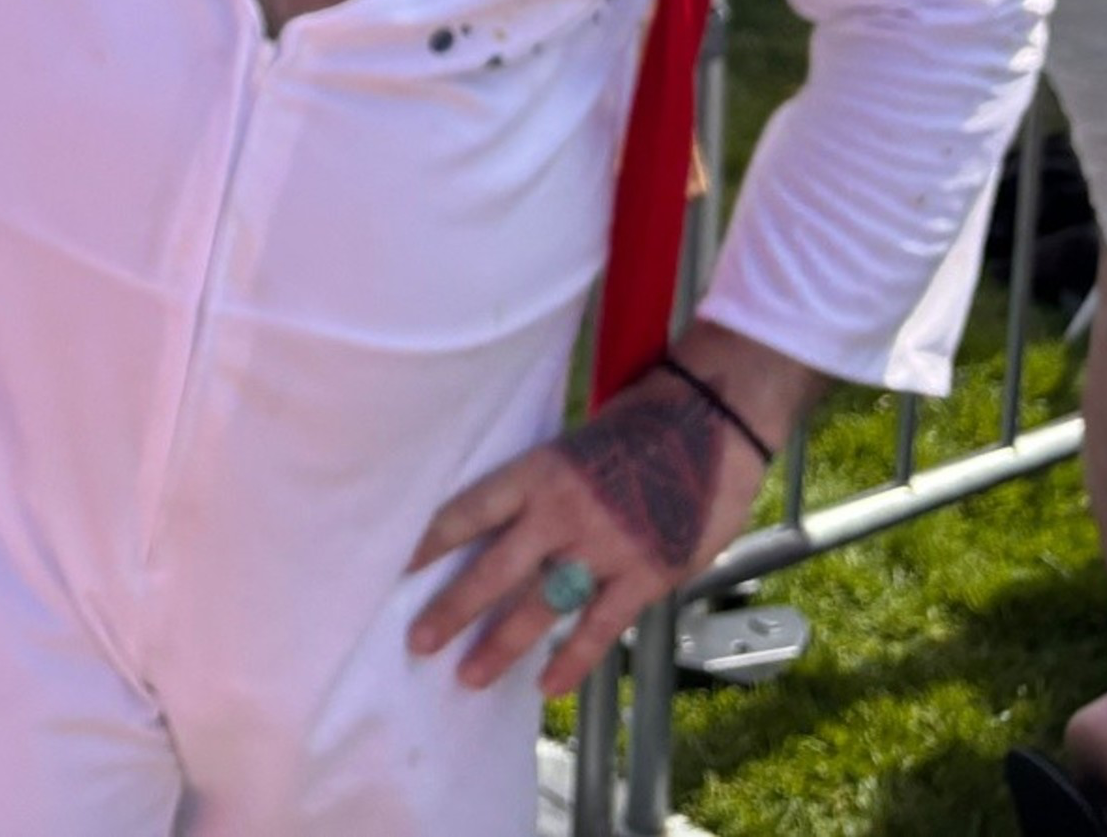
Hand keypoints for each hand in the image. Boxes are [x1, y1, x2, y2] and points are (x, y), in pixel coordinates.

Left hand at [406, 330, 808, 693]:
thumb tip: (498, 532)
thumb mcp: (571, 448)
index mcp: (537, 471)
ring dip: (501, 644)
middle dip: (453, 609)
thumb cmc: (635, 429)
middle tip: (418, 642)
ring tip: (468, 675)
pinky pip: (600, 627)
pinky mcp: (646, 575)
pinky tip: (547, 685)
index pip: (468, 511)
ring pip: (540, 606)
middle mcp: (562, 512)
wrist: (709, 421)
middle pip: (494, 569)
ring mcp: (605, 547)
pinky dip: (572, 659)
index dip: (431, 543)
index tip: (397, 568)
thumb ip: (540, 493)